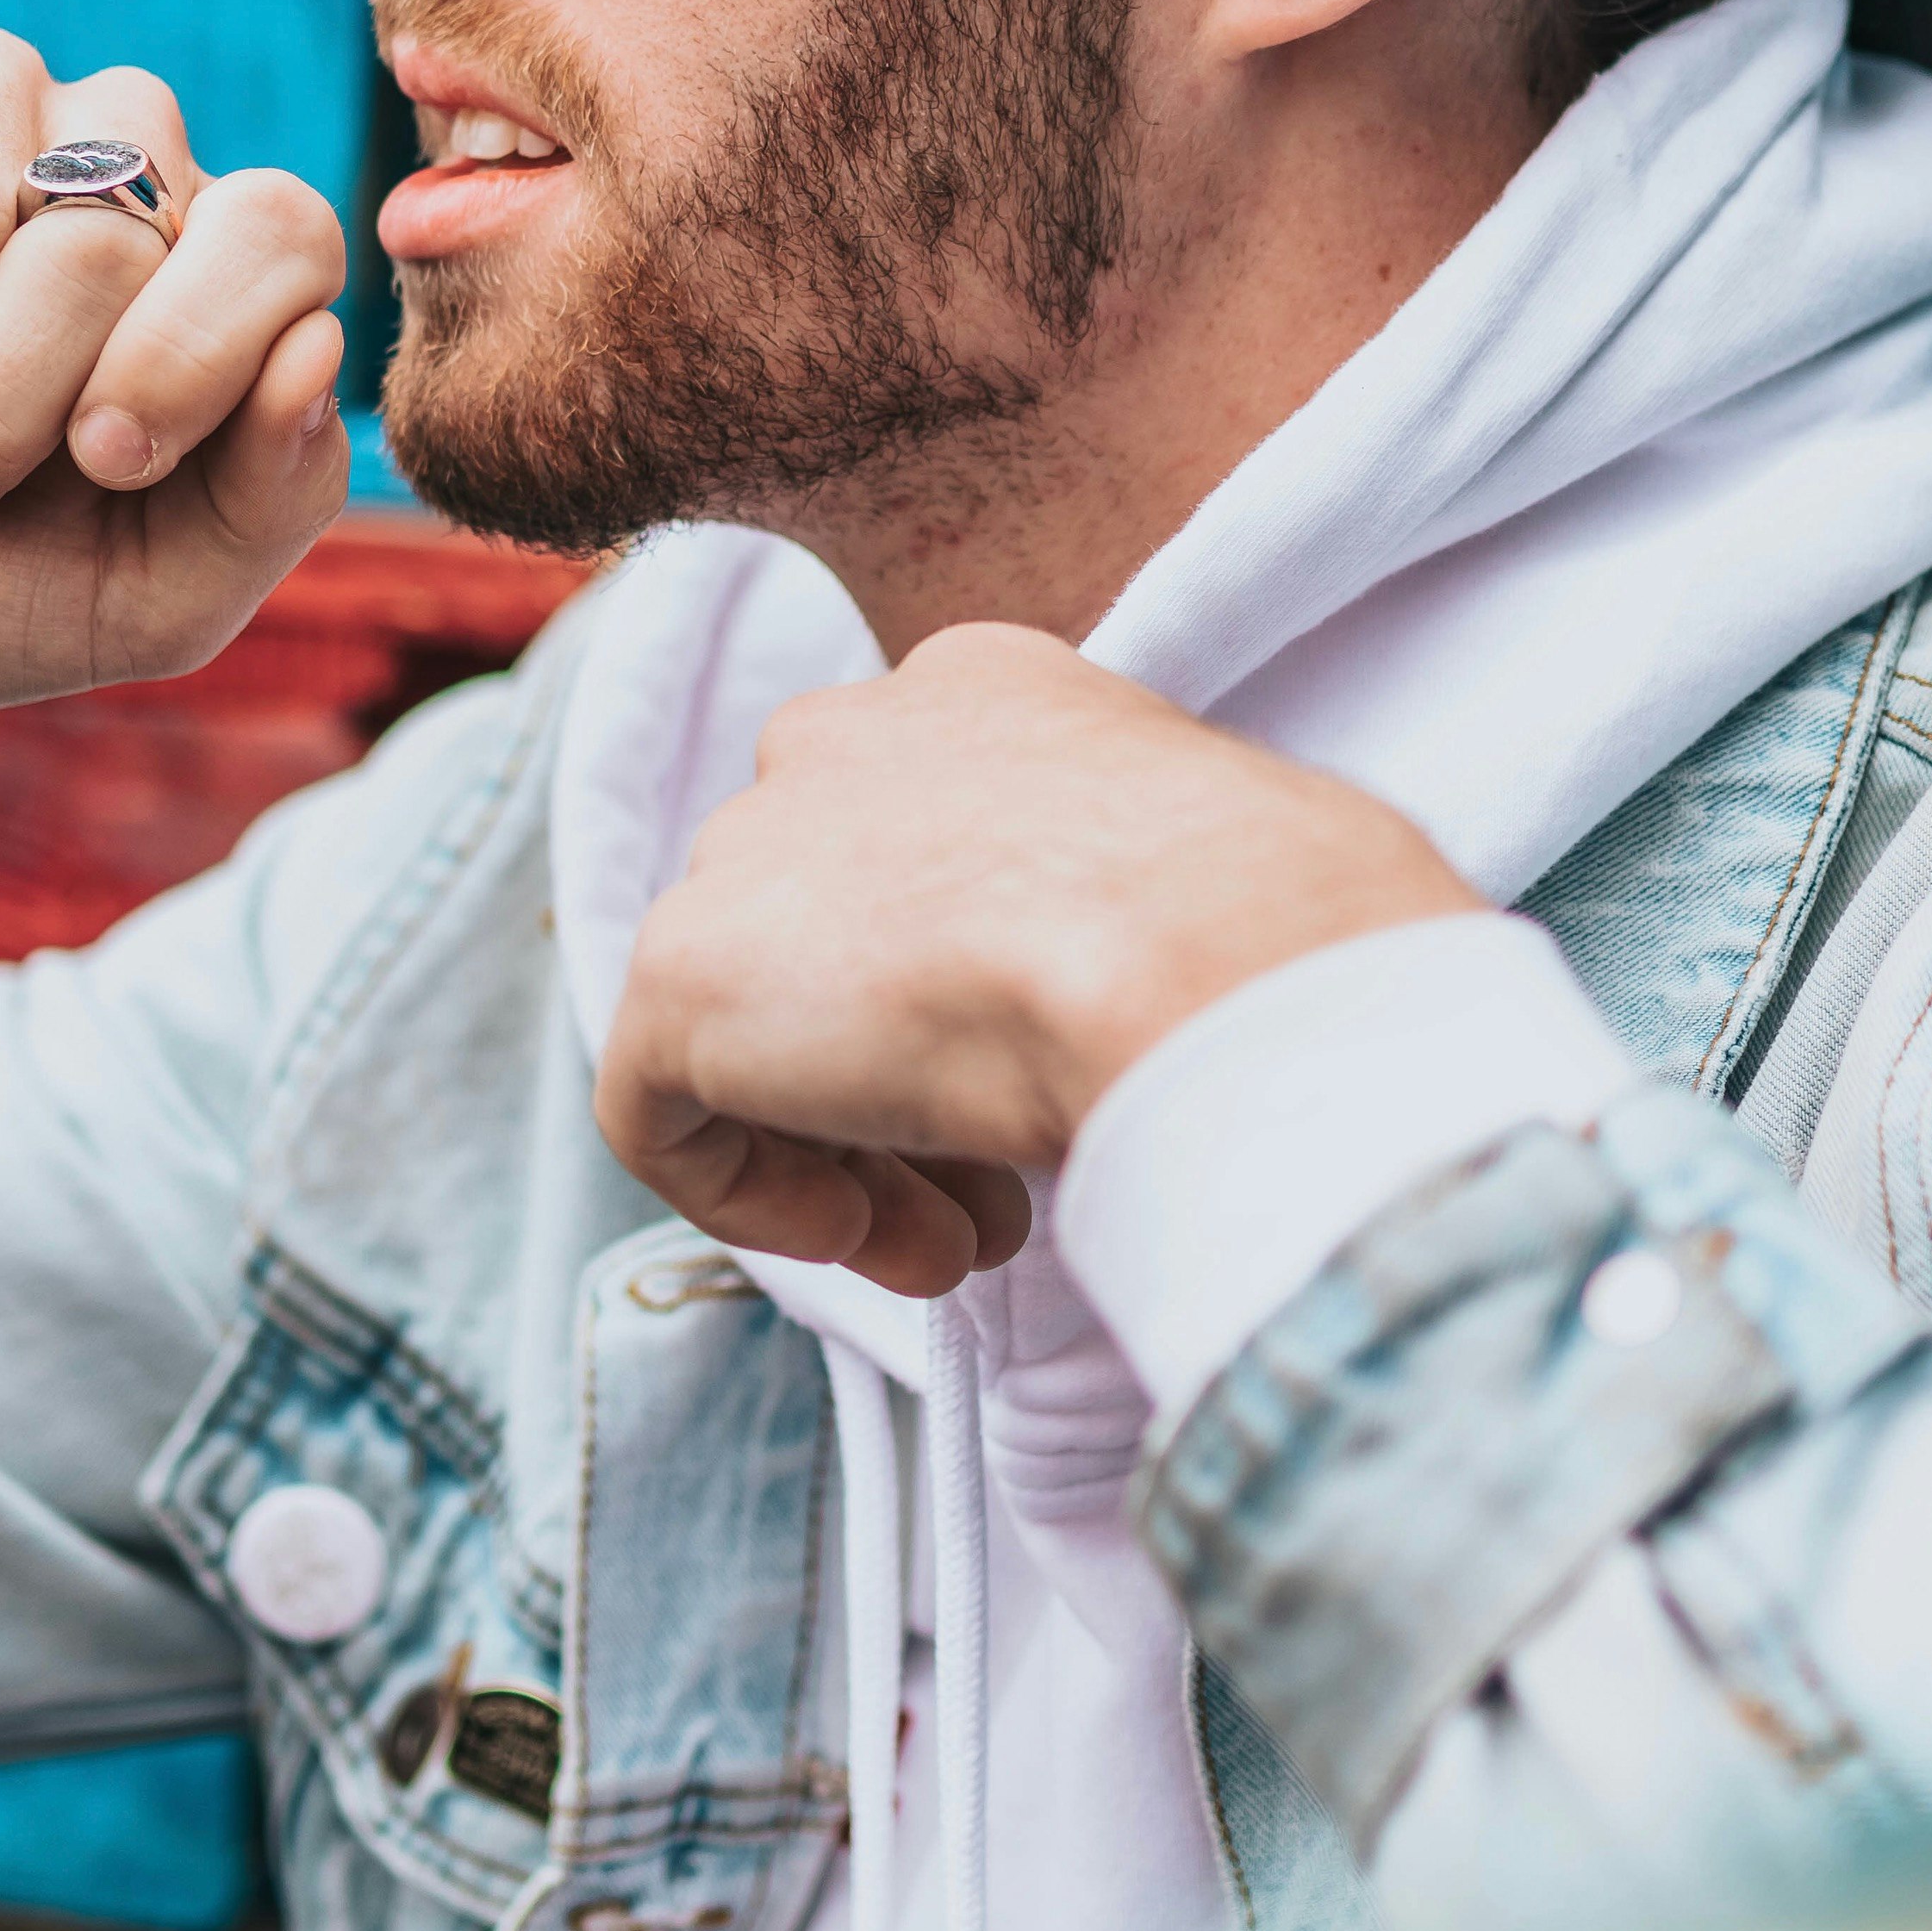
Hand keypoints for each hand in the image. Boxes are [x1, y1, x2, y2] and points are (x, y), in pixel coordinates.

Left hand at [593, 623, 1483, 1296]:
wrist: (1209, 955)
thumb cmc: (1271, 929)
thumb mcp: (1209, 872)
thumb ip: (1122, 905)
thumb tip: (1118, 997)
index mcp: (979, 688)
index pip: (918, 843)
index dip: (967, 987)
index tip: (1045, 1076)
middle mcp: (848, 731)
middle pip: (825, 931)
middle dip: (904, 1070)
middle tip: (1000, 1188)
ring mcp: (751, 843)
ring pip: (752, 1023)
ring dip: (854, 1150)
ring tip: (963, 1238)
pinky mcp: (681, 969)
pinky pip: (660, 1111)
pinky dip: (756, 1198)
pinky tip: (880, 1241)